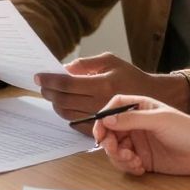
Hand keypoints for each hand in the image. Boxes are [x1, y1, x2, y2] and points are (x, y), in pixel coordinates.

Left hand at [36, 53, 189, 128]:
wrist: (152, 97)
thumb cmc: (129, 75)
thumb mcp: (110, 61)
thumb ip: (86, 64)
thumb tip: (64, 68)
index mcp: (102, 84)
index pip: (67, 83)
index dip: (49, 80)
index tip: (38, 76)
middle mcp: (100, 103)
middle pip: (63, 100)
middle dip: (48, 92)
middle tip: (42, 85)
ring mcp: (100, 118)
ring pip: (66, 114)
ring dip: (54, 104)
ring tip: (51, 94)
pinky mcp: (102, 128)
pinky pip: (76, 124)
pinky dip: (65, 115)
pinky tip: (63, 105)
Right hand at [92, 95, 189, 175]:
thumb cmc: (187, 129)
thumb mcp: (158, 120)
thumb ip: (131, 119)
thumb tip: (106, 119)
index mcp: (140, 108)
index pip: (113, 108)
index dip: (103, 118)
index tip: (100, 131)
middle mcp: (136, 125)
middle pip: (110, 132)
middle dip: (109, 143)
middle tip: (117, 151)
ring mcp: (140, 143)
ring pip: (116, 150)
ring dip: (119, 157)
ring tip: (134, 161)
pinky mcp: (144, 159)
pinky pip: (126, 164)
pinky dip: (129, 167)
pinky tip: (140, 167)